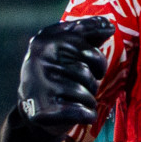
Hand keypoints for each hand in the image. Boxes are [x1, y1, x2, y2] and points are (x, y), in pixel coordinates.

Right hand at [3, 17, 114, 141]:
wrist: (31, 107)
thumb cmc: (55, 73)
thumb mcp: (61, 49)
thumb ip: (83, 36)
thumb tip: (109, 27)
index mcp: (44, 40)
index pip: (81, 40)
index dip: (97, 49)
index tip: (103, 49)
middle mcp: (40, 59)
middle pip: (87, 66)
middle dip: (93, 77)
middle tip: (84, 84)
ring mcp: (42, 84)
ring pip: (87, 91)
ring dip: (89, 98)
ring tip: (77, 98)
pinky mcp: (45, 110)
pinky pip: (83, 112)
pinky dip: (88, 115)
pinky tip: (82, 114)